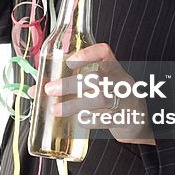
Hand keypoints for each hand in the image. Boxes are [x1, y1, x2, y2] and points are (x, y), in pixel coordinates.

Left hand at [31, 43, 156, 145]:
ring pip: (100, 99)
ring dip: (75, 104)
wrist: (139, 120)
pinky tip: (78, 122)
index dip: (88, 54)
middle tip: (49, 89)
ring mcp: (125, 100)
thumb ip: (70, 85)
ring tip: (56, 110)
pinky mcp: (125, 118)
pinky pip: (106, 119)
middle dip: (70, 83)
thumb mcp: (98, 86)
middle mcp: (121, 81)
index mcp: (113, 68)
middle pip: (96, 78)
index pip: (104, 52)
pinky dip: (90, 121)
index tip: (69, 60)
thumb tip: (35, 90)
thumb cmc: (112, 97)